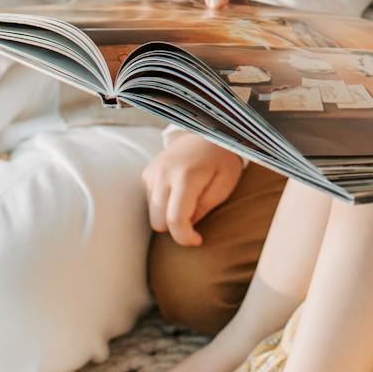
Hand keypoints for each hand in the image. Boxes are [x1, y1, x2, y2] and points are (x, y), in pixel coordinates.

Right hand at [142, 126, 244, 245]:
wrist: (207, 131)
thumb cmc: (222, 160)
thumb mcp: (224, 184)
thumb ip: (204, 207)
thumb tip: (186, 226)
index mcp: (186, 177)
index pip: (175, 220)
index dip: (185, 238)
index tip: (198, 240)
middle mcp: (163, 174)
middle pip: (158, 222)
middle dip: (176, 227)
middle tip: (196, 216)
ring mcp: (152, 172)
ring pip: (152, 214)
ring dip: (169, 215)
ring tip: (189, 200)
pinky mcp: (147, 173)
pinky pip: (150, 201)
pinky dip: (163, 203)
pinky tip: (178, 191)